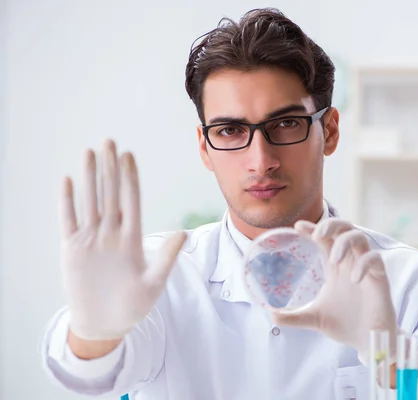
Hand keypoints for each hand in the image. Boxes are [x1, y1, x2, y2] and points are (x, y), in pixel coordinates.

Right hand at [59, 139, 185, 340]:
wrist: (106, 324)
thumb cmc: (134, 305)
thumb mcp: (154, 282)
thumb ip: (166, 256)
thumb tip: (182, 232)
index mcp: (131, 238)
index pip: (131, 200)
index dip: (130, 178)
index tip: (129, 155)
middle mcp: (111, 234)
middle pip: (110, 194)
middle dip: (110, 168)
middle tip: (109, 141)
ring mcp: (90, 240)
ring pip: (90, 201)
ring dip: (89, 177)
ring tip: (89, 152)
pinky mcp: (72, 250)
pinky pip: (68, 220)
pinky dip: (67, 202)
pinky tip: (67, 181)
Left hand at [271, 218, 397, 363]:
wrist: (367, 342)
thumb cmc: (345, 324)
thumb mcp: (315, 318)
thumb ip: (294, 316)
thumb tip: (271, 316)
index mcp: (336, 266)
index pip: (325, 239)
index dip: (313, 228)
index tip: (298, 226)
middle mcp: (351, 262)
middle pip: (345, 228)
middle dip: (332, 225)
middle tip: (318, 234)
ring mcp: (366, 268)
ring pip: (361, 237)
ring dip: (346, 242)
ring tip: (335, 258)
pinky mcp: (380, 279)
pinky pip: (375, 259)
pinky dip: (364, 264)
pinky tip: (354, 279)